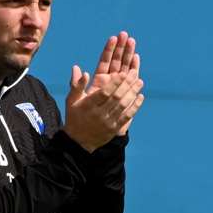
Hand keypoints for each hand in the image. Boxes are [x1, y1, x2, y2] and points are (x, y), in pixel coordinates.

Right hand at [63, 32, 144, 150]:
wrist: (79, 142)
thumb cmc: (75, 117)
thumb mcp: (71, 101)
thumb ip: (77, 85)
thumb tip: (82, 71)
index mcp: (89, 105)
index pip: (104, 93)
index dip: (114, 83)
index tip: (122, 74)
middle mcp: (99, 114)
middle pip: (116, 97)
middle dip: (126, 84)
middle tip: (134, 73)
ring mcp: (108, 122)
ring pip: (123, 106)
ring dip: (133, 93)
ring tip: (140, 82)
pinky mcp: (114, 128)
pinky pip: (127, 116)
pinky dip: (135, 106)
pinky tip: (140, 97)